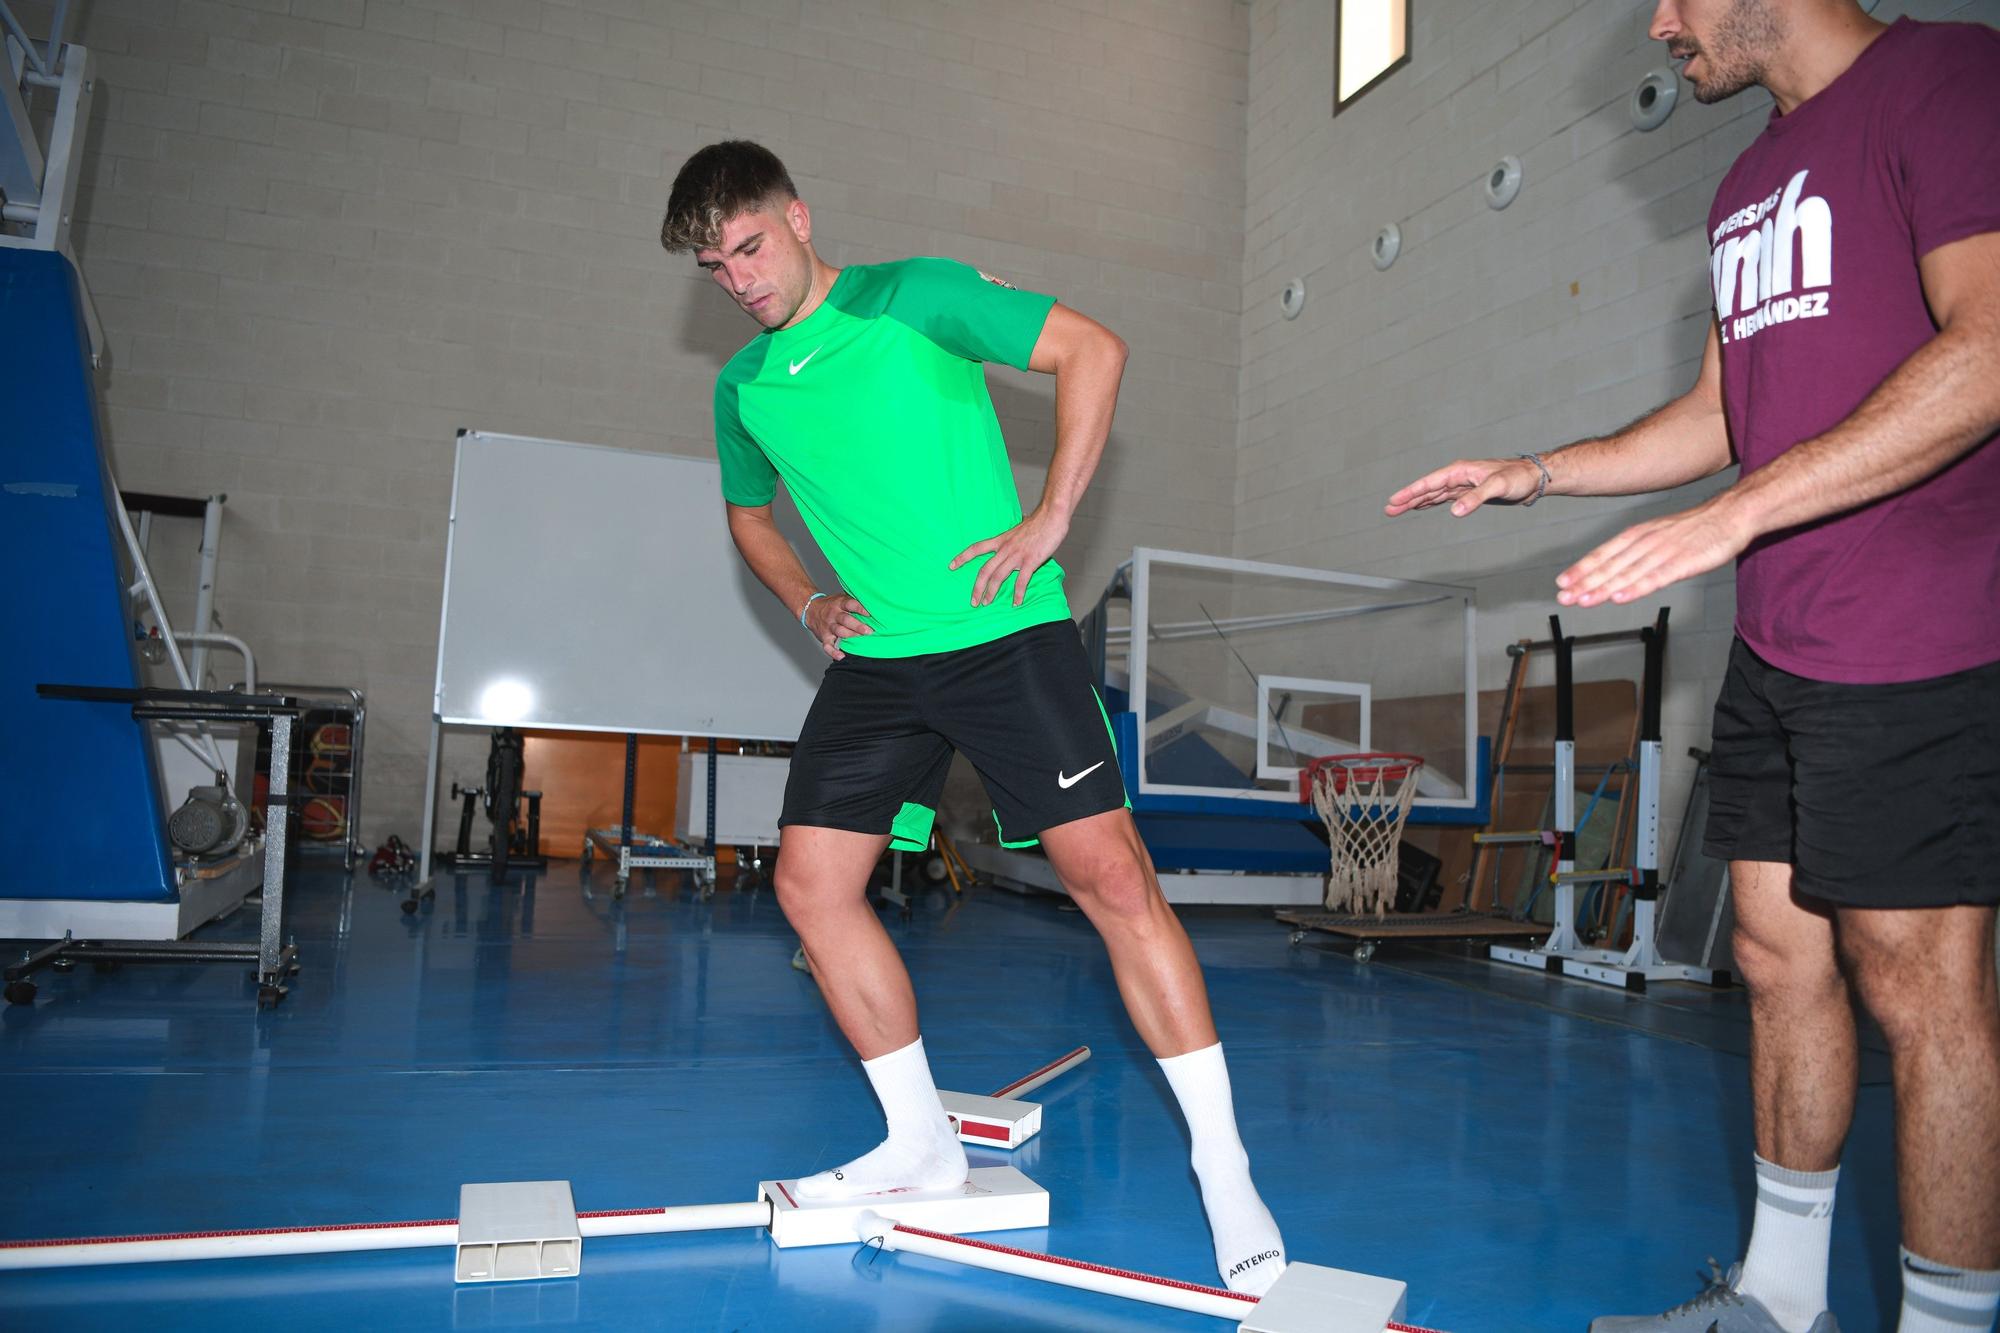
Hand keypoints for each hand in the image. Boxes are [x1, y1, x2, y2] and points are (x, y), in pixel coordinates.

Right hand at [804, 593, 872, 659]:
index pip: (850, 604)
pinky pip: (827, 646)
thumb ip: (853, 601)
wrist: (811, 609)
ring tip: (861, 640)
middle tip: (869, 631)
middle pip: (845, 620)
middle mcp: (833, 615)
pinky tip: (841, 656)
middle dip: (858, 626)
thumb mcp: (841, 598)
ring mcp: (828, 626)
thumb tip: (873, 604)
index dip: (860, 608)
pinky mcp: (824, 637)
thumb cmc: (832, 605)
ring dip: (850, 636)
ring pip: (839, 631)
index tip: (870, 613)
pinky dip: (833, 652)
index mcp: (839, 604)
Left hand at [949, 507, 1070, 606]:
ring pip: (998, 577)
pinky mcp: (1030, 561)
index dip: (963, 557)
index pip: (976, 548)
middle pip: (985, 570)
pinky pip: (1021, 581)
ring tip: (987, 603)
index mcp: (1001, 540)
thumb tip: (1011, 540)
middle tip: (973, 601)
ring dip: (991, 592)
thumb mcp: (1018, 529)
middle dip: (977, 587)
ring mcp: (1017, 556)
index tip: (951, 566)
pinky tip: (1016, 603)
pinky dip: (1017, 594)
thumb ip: (1012, 538)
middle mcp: (1005, 549)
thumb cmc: (1038, 523)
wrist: (1051, 517)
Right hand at [1385, 457, 1544, 516]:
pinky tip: (1422, 506)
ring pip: (1433, 494)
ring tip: (1397, 510)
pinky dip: (1430, 502)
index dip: (1410, 492)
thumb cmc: (1518, 478)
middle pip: (1427, 489)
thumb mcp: (1497, 487)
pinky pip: (1443, 498)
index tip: (1393, 501)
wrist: (1534, 478)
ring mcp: (1462, 485)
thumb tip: (1455, 512)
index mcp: (1460, 471)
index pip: (1430, 483)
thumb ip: (1475, 499)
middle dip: (1407, 499)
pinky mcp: (1469, 493)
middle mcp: (1458, 476)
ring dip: (1416, 502)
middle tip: (1388, 510)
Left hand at [1557, 499, 1752, 606]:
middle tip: (1563, 596)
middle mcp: (1647, 542)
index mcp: (1639, 534)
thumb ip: (1637, 550)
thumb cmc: (1695, 527)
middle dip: (1585, 582)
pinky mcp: (1684, 563)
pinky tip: (1620, 597)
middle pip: (1611, 565)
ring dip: (1603, 588)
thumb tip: (1614, 567)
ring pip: (1628, 573)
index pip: (1604, 553)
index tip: (1562, 582)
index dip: (1582, 568)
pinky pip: (1656, 578)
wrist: (1731, 514)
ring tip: (1583, 601)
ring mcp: (1665, 552)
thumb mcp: (1659, 533)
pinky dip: (1636, 588)